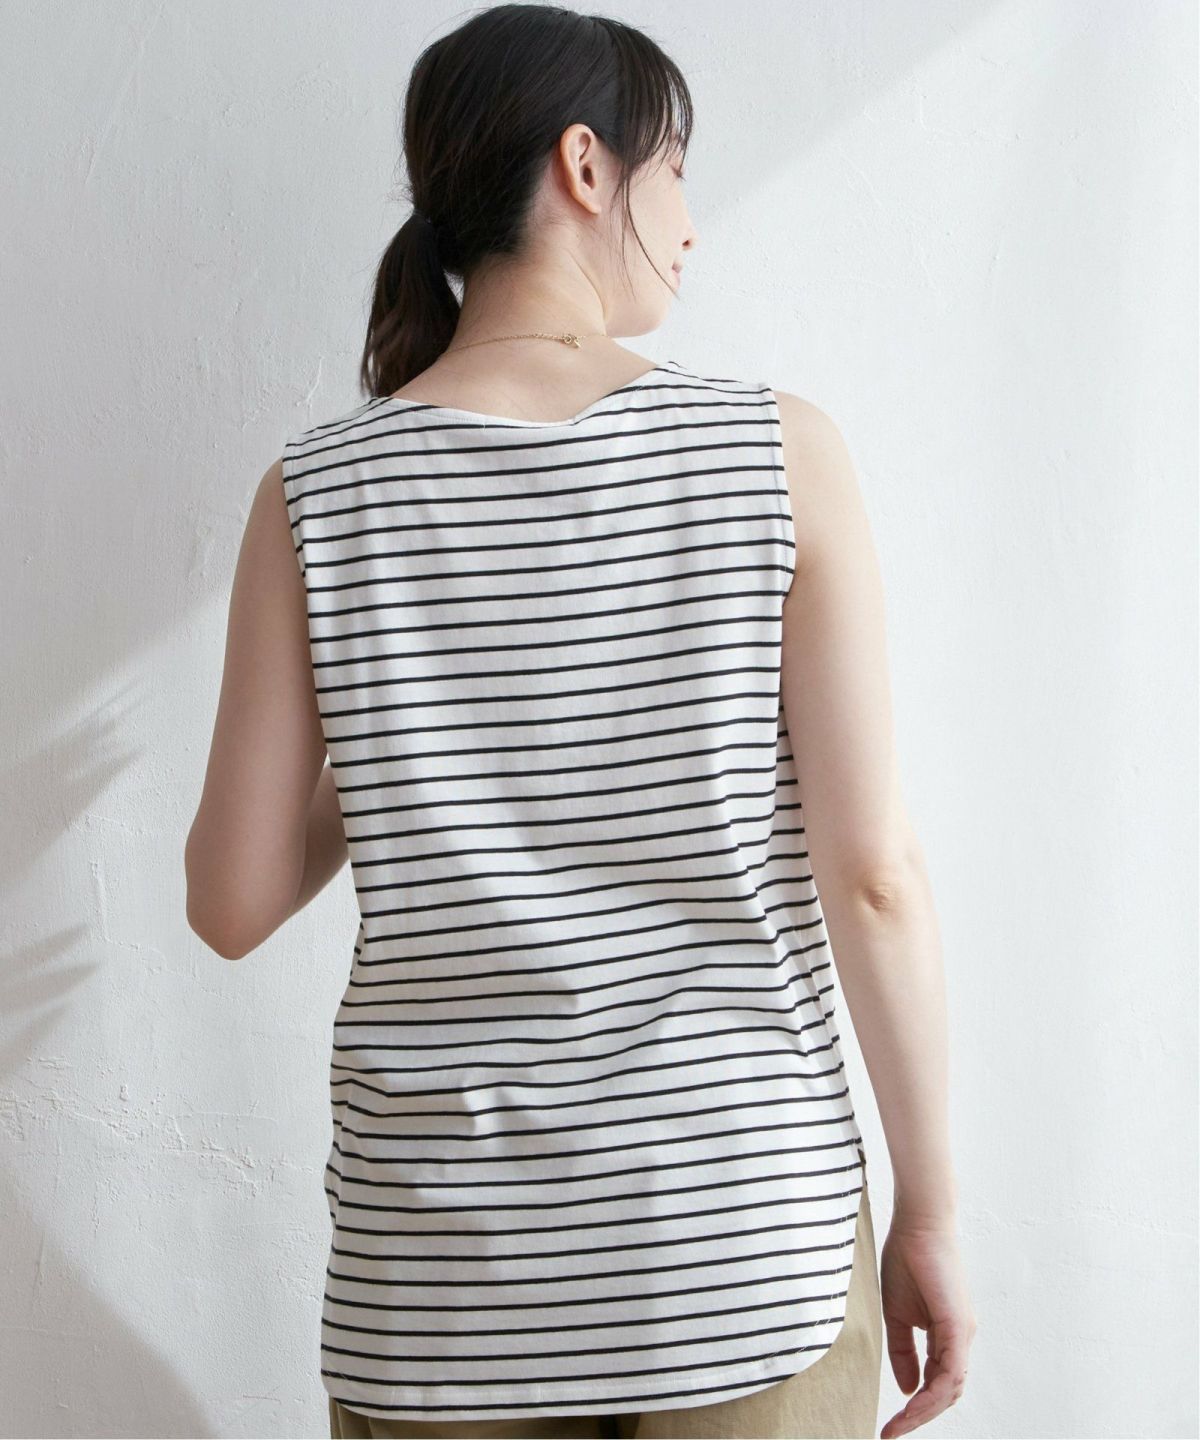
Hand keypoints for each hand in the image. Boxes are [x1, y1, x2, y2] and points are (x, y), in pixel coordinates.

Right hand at [878, 1213, 976, 1437]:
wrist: (916, 1224)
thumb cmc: (905, 1258)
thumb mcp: (896, 1313)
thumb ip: (902, 1351)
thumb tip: (907, 1388)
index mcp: (946, 1334)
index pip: (936, 1382)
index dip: (915, 1407)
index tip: (889, 1425)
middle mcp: (960, 1338)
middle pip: (946, 1393)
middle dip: (919, 1416)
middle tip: (891, 1431)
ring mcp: (963, 1333)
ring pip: (950, 1389)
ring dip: (924, 1411)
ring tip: (898, 1425)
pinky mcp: (959, 1326)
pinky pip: (950, 1372)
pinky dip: (932, 1394)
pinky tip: (911, 1404)